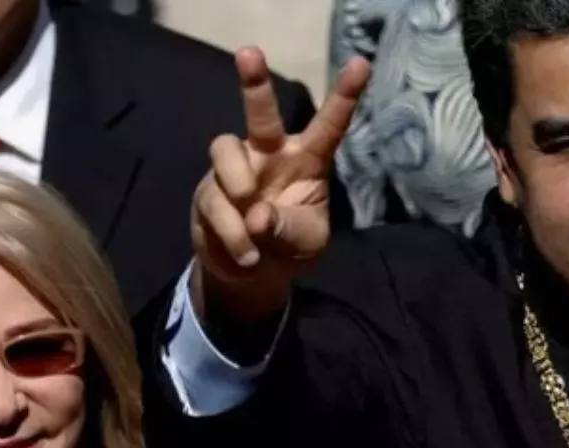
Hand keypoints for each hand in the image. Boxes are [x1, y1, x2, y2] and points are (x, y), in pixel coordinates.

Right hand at [191, 47, 369, 322]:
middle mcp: (269, 154)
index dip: (344, 96)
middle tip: (249, 53)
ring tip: (252, 228)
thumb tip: (256, 216)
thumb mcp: (305, 242)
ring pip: (225, 151)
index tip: (360, 64)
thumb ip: (287, 228)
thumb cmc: (290, 247)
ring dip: (238, 185)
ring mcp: (236, 169)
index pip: (328, 126)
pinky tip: (247, 254)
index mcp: (307, 160)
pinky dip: (231, 232)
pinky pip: (214, 199)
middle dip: (253, 83)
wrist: (250, 274)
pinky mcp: (209, 190)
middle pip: (260, 114)